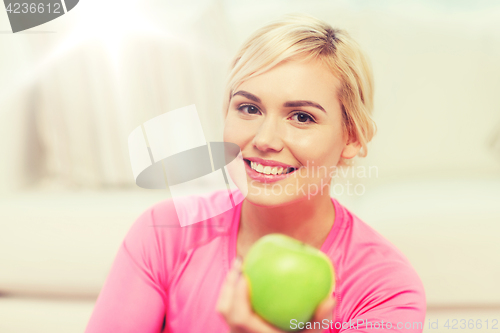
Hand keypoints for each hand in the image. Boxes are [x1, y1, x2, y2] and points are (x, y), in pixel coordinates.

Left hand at [216, 257, 335, 332]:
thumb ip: (322, 318)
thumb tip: (332, 296)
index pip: (240, 318)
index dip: (238, 296)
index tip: (245, 276)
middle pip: (225, 311)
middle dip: (229, 286)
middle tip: (240, 264)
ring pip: (224, 308)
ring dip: (229, 286)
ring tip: (239, 266)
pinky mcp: (237, 329)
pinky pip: (230, 308)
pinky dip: (233, 292)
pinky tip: (245, 276)